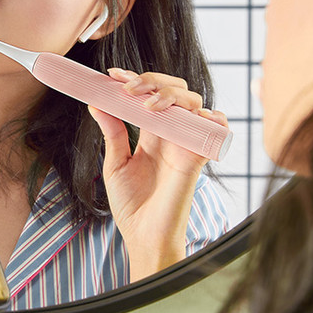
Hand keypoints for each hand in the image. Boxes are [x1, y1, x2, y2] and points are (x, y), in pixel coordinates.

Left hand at [89, 69, 227, 280]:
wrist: (143, 237)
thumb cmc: (131, 205)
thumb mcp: (116, 163)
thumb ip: (112, 132)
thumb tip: (96, 102)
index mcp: (151, 132)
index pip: (148, 94)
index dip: (135, 80)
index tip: (113, 76)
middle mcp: (170, 133)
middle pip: (173, 89)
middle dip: (153, 80)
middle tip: (129, 87)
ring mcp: (185, 143)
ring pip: (191, 101)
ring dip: (171, 94)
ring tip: (148, 104)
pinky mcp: (197, 157)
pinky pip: (215, 130)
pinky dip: (213, 117)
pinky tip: (196, 114)